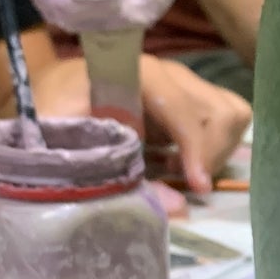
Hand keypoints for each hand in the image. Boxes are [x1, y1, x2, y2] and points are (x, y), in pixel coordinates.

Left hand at [31, 52, 252, 197]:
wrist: (48, 98)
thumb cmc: (51, 122)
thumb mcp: (69, 151)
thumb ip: (116, 177)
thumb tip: (178, 208)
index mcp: (131, 73)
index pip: (183, 106)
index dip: (196, 147)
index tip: (198, 187)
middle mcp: (165, 70)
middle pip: (218, 111)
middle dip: (209, 155)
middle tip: (185, 183)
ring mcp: (180, 80)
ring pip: (231, 112)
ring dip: (217, 149)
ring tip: (186, 170)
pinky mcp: (188, 93)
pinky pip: (229, 114)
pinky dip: (219, 142)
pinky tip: (188, 160)